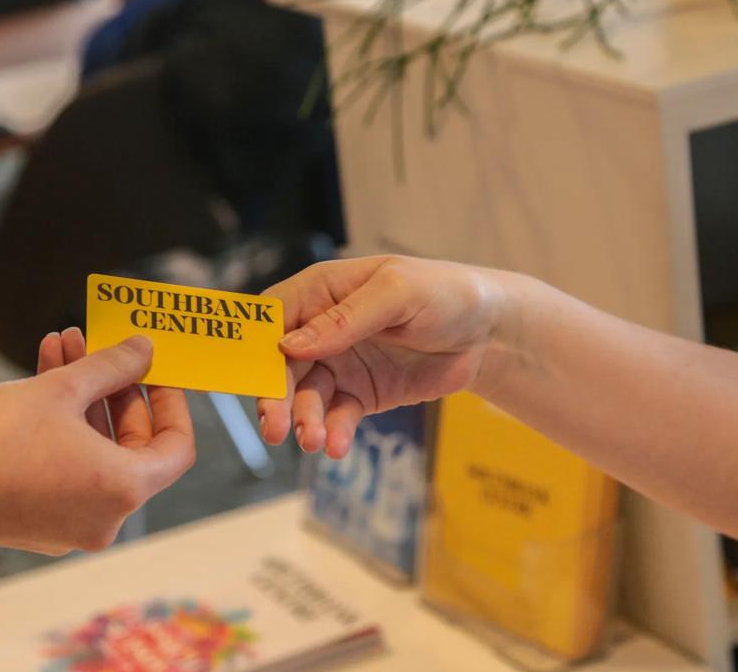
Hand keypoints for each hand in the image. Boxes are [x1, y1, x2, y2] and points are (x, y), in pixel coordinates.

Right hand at [0, 330, 194, 555]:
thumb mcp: (62, 388)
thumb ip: (113, 366)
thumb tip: (145, 349)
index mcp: (124, 490)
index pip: (176, 447)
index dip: (171, 402)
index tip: (156, 369)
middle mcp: (105, 518)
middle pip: (132, 445)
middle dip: (114, 387)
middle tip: (98, 344)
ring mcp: (71, 526)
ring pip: (94, 450)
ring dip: (83, 397)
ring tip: (62, 343)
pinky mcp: (39, 524)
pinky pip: (68, 468)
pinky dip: (62, 427)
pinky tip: (41, 375)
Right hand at [257, 255, 506, 458]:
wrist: (490, 333)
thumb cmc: (446, 294)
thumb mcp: (398, 294)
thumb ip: (346, 318)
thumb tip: (293, 344)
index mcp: (323, 291)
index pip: (272, 317)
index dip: (254, 347)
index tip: (247, 379)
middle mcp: (322, 329)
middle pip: (281, 365)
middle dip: (275, 397)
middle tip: (275, 427)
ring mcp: (340, 364)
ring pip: (305, 396)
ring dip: (303, 420)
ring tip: (312, 440)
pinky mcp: (361, 394)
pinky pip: (336, 416)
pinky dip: (332, 432)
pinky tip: (336, 446)